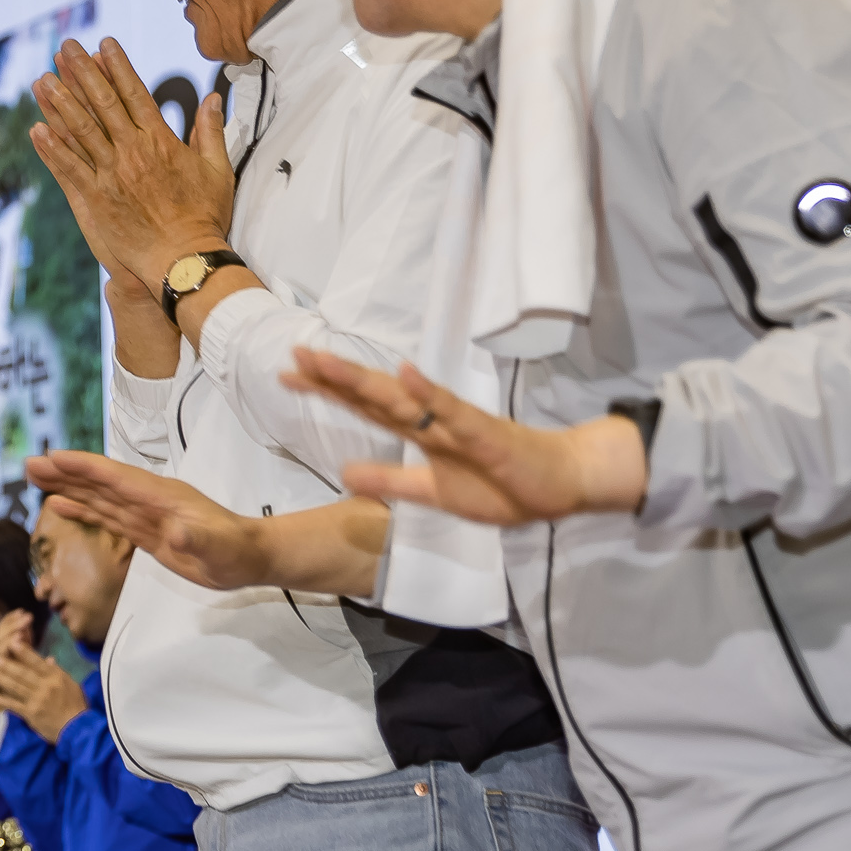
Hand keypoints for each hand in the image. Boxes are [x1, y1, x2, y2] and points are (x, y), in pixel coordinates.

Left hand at [0, 609, 87, 740]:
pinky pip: (15, 706)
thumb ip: (57, 671)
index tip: (12, 643)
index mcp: (55, 677)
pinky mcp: (31, 714)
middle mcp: (45, 687)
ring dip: (1, 679)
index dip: (24, 652)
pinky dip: (3, 701)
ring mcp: (37, 700)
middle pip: (23, 674)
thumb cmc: (76, 705)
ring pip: (16, 687)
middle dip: (7, 665)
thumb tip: (48, 658)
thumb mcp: (71, 684)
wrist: (78, 729)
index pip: (37, 662)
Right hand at [27, 450, 268, 588]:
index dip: (85, 468)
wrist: (249, 557)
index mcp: (161, 496)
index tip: (54, 457)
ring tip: (36, 478)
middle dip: (66, 473)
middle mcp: (148, 499)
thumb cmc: (235, 551)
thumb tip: (177, 533)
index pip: (116, 478)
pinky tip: (62, 506)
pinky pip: (107, 516)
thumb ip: (197, 539)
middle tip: (30, 464)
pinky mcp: (145, 531)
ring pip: (99, 497)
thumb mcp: (219, 547)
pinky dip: (83, 509)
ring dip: (68, 487)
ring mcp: (145, 514)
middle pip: (100, 483)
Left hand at [30, 37, 234, 288]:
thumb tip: (214, 99)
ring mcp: (112, 176)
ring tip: (42, 80)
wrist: (185, 260)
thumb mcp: (218, 169)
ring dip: (59, 104)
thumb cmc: (205, 217)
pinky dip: (52, 149)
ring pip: (81, 132)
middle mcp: (133, 153)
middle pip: (103, 104)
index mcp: (161, 141)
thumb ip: (211, 131)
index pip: (136, 94)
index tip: (104, 44)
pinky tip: (36, 129)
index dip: (117, 67)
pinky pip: (70, 169)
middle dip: (82, 73)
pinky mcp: (97, 200)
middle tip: (65, 48)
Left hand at [282, 348, 647, 522]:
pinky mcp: (485, 435)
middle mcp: (432, 422)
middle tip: (293, 355)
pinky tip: (406, 373)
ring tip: (326, 361)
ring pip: (403, 398)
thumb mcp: (434, 494)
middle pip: (374, 395)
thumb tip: (344, 474)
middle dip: (334, 377)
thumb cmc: (501, 485)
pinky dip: (429, 393)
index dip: (328, 392)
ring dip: (365, 379)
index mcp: (420, 434)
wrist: (562, 484)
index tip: (288, 377)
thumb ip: (392, 483)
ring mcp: (457, 425)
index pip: (365, 408)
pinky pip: (453, 413)